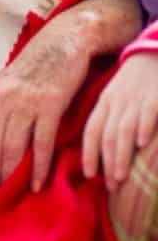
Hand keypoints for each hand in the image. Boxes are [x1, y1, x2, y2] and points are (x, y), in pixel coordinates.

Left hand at [0, 26, 90, 201]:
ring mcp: (25, 102)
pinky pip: (42, 142)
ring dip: (8, 177)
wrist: (60, 44)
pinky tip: (37, 184)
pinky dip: (39, 166)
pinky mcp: (50, 104)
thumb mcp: (3, 88)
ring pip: (11, 148)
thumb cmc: (31, 70)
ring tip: (7, 197)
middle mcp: (2, 100)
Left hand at [83, 53, 157, 188]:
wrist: (150, 55)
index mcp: (104, 103)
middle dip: (107, 162)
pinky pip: (146, 114)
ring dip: (121, 154)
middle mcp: (116, 103)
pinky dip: (143, 128)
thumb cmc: (131, 84)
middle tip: (110, 185)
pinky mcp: (154, 98)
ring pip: (123, 129)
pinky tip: (141, 144)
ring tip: (122, 176)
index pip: (92, 130)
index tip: (89, 174)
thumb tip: (101, 151)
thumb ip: (107, 120)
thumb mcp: (113, 98)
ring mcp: (135, 100)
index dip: (89, 152)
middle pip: (107, 135)